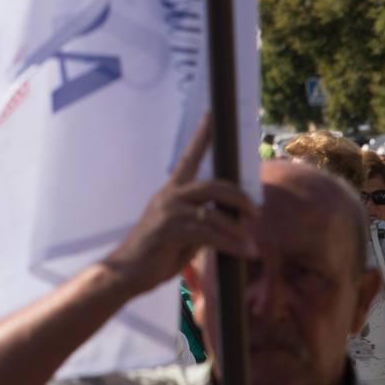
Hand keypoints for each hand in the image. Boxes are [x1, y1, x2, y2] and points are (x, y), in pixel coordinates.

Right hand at [104, 114, 257, 295]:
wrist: (128, 271)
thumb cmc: (156, 253)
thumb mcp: (184, 234)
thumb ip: (202, 221)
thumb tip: (229, 220)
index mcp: (172, 191)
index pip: (189, 157)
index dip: (202, 135)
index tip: (212, 113)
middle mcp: (170, 195)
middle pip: (213, 184)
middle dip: (239, 196)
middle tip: (256, 212)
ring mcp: (169, 211)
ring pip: (213, 210)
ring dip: (237, 228)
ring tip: (252, 244)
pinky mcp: (169, 229)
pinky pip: (208, 232)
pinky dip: (230, 243)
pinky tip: (243, 253)